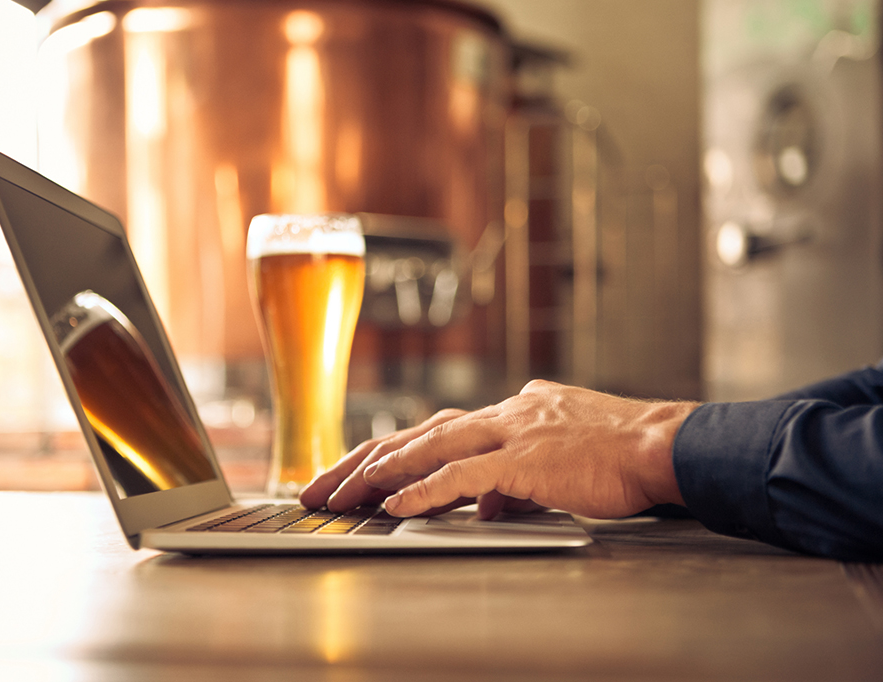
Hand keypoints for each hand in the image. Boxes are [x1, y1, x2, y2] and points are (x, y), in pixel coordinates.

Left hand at [301, 380, 697, 519]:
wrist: (664, 446)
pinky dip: (423, 488)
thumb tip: (483, 503)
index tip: (352, 473)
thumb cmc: (618, 455)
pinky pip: (462, 474)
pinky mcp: (526, 457)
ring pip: (428, 446)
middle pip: (415, 432)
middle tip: (319, 486)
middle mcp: (501, 413)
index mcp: (508, 410)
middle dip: (360, 461)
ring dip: (378, 472)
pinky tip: (393, 505)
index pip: (433, 429)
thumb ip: (513, 477)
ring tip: (339, 495)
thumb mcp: (555, 461)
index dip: (388, 450)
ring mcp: (512, 431)